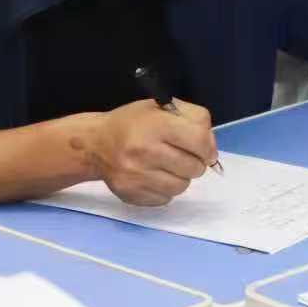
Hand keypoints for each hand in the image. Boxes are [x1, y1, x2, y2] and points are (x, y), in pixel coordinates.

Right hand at [89, 98, 218, 205]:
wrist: (96, 144)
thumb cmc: (134, 123)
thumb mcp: (163, 107)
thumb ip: (195, 119)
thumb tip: (211, 150)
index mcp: (155, 124)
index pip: (199, 140)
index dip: (208, 147)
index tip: (204, 149)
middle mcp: (144, 150)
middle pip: (194, 167)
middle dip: (194, 162)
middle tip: (182, 156)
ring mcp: (136, 176)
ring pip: (181, 186)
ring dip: (180, 177)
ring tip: (167, 166)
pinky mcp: (131, 195)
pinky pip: (165, 199)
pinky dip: (165, 190)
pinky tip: (153, 176)